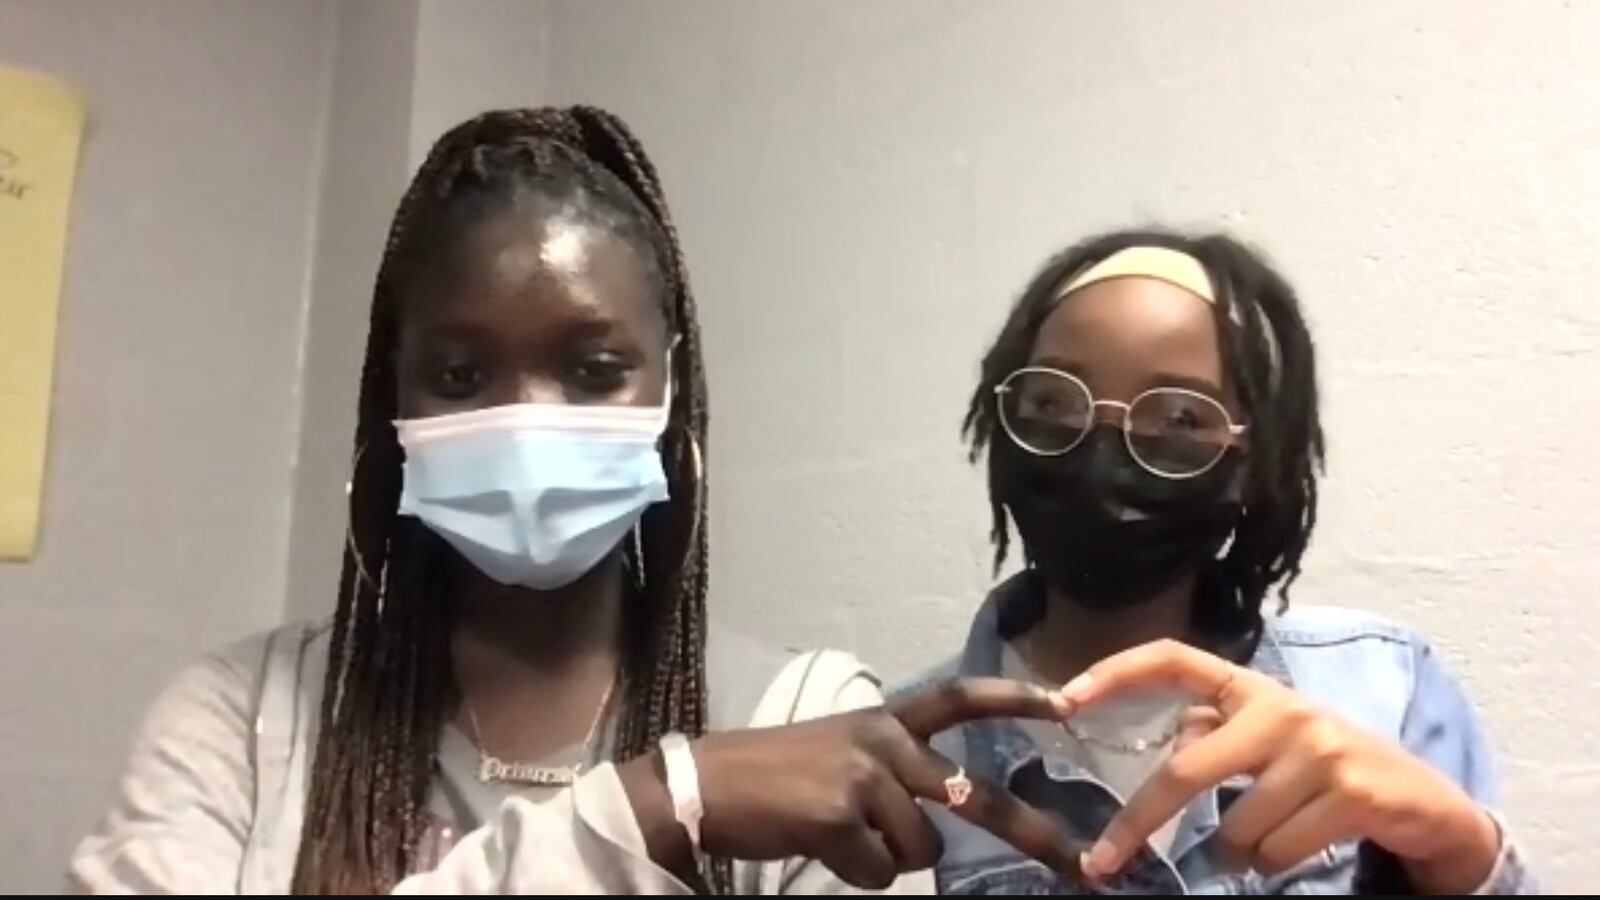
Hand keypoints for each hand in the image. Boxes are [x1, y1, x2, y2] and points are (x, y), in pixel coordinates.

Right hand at [622, 678, 1082, 888]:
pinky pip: (880, 872)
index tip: (1068, 704)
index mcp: (886, 719)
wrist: (706, 785)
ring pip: (920, 849)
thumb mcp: (842, 755)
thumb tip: (935, 833)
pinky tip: (819, 844)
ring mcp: (865, 776)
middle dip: (1031, 833)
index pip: (960, 699)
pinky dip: (855, 872)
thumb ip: (895, 777)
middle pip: (974, 796)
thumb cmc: (775, 775)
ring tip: (835, 832)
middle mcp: (883, 740)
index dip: (1015, 699)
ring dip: (885, 857)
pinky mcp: (842, 815)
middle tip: (1077, 862)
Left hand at [1061, 640, 1499, 892]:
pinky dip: (1274, 863)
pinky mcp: (1349, 790)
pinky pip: (1274, 850)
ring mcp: (1317, 747)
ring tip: (1275, 835)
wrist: (1422, 802)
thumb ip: (1212, 737)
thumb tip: (1159, 762)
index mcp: (1250, 687)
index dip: (1116, 672)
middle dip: (1139, 821)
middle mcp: (1280, 707)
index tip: (1064, 701)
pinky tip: (1305, 841)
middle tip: (1102, 863)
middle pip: (1186, 768)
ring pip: (1233, 828)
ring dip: (1238, 852)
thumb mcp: (1266, 742)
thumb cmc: (1323, 770)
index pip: (1173, 658)